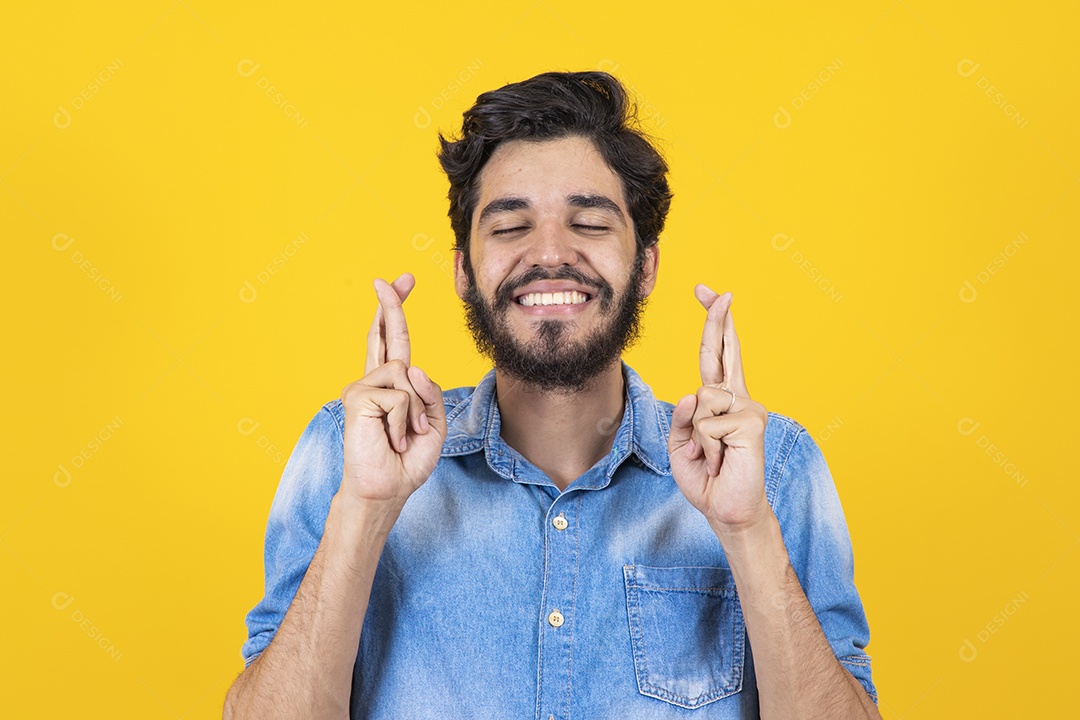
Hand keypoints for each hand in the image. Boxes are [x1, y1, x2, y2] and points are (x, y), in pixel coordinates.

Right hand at [339, 273, 446, 508]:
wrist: (386, 489)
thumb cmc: (407, 461)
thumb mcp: (434, 424)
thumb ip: (430, 392)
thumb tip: (411, 366)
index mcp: (392, 386)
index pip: (394, 342)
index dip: (396, 311)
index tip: (400, 282)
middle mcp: (374, 381)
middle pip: (385, 334)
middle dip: (391, 304)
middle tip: (389, 277)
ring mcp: (362, 387)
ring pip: (406, 372)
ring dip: (416, 409)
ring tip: (404, 434)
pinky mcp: (357, 396)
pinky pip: (399, 394)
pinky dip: (405, 418)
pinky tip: (392, 436)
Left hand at [669, 285, 769, 532]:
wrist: (727, 510)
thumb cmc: (706, 478)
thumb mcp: (681, 444)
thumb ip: (683, 417)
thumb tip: (693, 394)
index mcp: (721, 399)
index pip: (717, 354)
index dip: (714, 323)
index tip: (708, 293)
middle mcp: (738, 398)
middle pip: (725, 349)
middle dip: (717, 318)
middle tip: (715, 289)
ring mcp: (748, 408)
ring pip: (701, 400)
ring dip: (697, 437)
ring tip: (712, 457)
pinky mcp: (752, 423)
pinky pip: (708, 424)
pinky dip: (705, 447)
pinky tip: (721, 460)